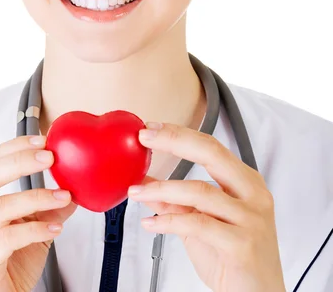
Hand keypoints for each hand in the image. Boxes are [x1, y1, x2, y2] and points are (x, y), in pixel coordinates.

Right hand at [0, 135, 76, 291]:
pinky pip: (7, 238)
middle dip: (20, 162)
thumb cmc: (6, 264)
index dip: (14, 147)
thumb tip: (74, 184)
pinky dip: (36, 229)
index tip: (43, 140)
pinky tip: (55, 227)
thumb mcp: (31, 227)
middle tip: (50, 157)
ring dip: (37, 198)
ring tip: (63, 197)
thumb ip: (48, 205)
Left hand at [128, 122, 285, 291]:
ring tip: (136, 191)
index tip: (151, 129)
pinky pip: (198, 224)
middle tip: (146, 138)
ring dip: (161, 189)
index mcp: (246, 184)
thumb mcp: (201, 224)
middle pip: (212, 154)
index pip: (211, 147)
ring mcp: (251, 219)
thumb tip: (145, 182)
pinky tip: (151, 223)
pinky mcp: (242, 244)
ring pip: (200, 192)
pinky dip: (168, 221)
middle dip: (175, 141)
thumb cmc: (234, 260)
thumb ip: (176, 202)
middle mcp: (253, 195)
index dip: (179, 134)